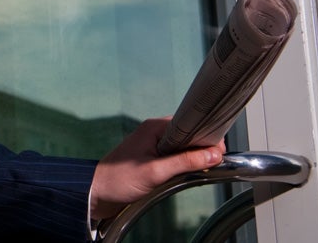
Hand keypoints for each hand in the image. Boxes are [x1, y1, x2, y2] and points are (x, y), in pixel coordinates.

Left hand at [90, 117, 224, 220]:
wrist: (98, 194)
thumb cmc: (118, 180)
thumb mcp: (156, 172)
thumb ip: (185, 162)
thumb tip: (212, 155)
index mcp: (154, 128)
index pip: (189, 124)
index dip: (207, 136)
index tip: (219, 151)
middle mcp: (155, 133)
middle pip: (189, 135)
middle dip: (203, 148)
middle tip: (214, 163)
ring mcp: (155, 146)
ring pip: (185, 148)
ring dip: (194, 158)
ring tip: (202, 169)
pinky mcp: (154, 159)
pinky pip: (177, 157)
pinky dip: (186, 165)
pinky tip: (189, 174)